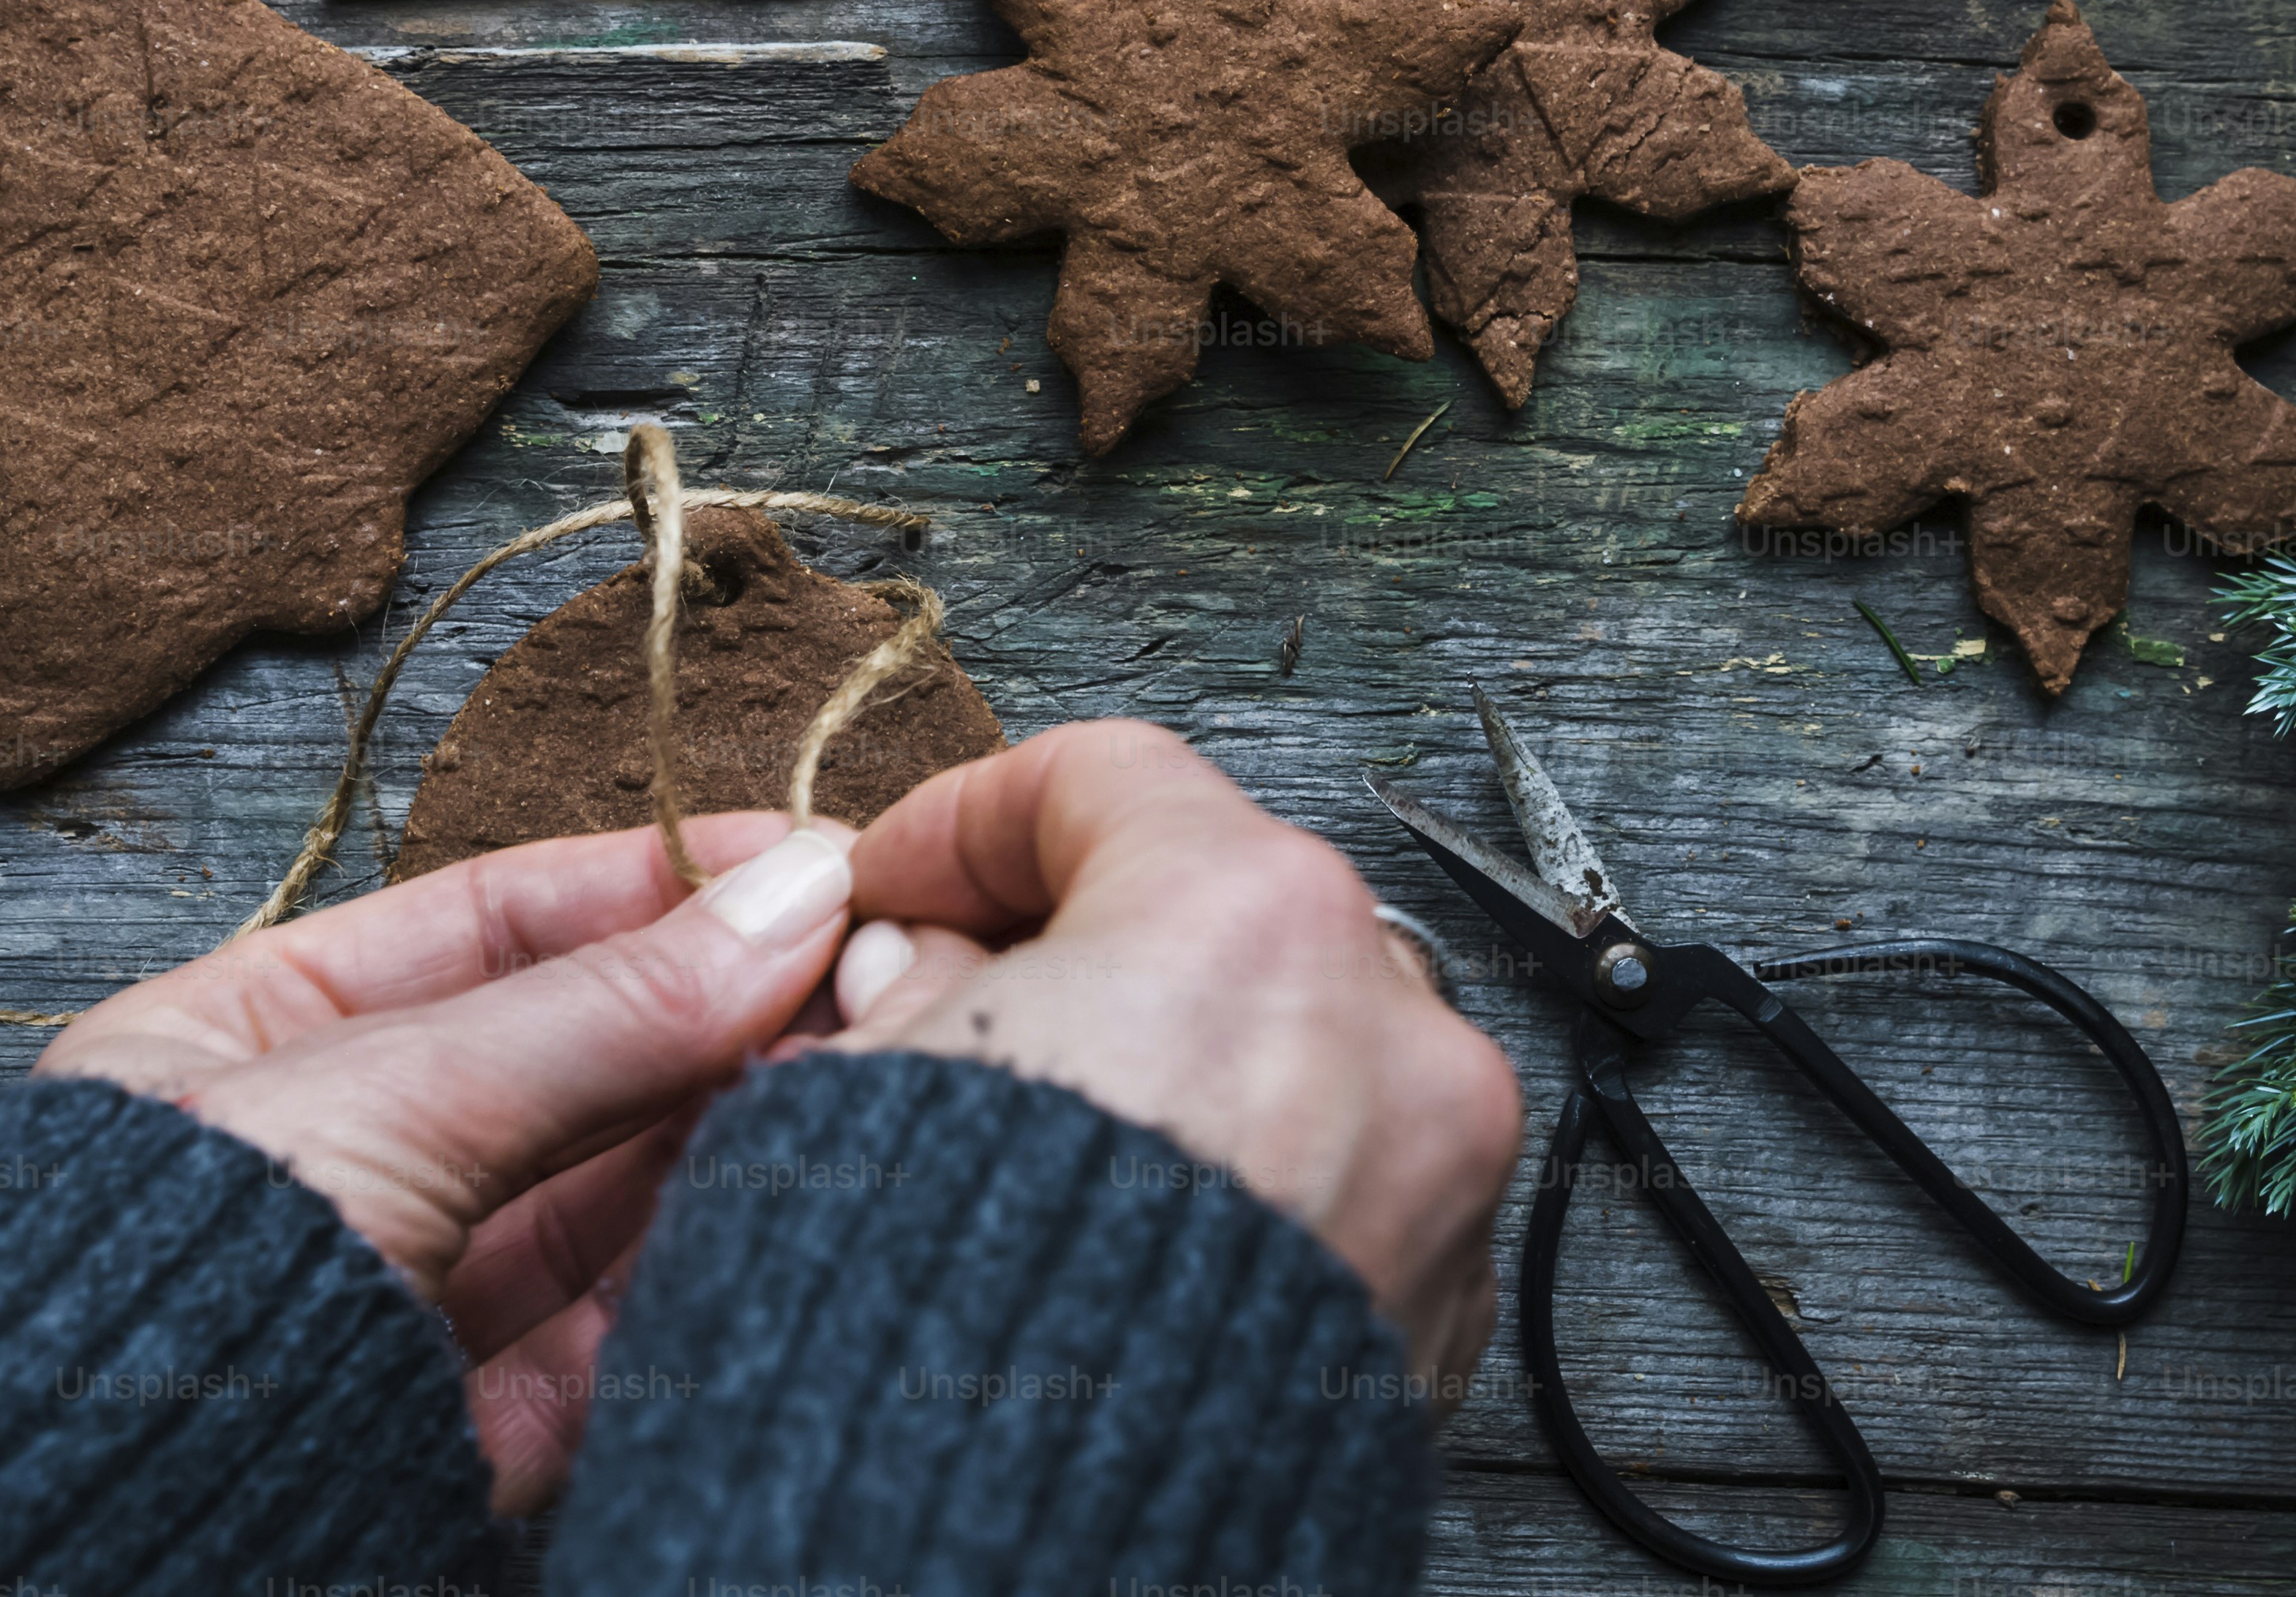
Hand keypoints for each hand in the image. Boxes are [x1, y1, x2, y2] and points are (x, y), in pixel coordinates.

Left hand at [38, 807, 854, 1507]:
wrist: (66, 1573)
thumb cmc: (145, 1313)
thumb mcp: (382, 1103)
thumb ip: (599, 1010)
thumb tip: (789, 895)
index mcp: (240, 1053)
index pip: (482, 930)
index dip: (644, 885)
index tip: (794, 855)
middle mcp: (326, 1174)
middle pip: (567, 1064)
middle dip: (717, 1015)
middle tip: (868, 961)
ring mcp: (400, 1314)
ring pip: (611, 1201)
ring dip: (735, 1134)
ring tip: (862, 1067)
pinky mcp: (464, 1451)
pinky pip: (617, 1342)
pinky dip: (711, 1274)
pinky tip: (797, 1202)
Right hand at [826, 720, 1522, 1401]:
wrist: (1010, 1592)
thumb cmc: (933, 1362)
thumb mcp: (852, 1110)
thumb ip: (907, 994)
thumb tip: (922, 970)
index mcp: (1241, 923)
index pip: (1106, 780)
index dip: (966, 822)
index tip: (894, 889)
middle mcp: (1380, 1030)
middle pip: (1222, 909)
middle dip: (1082, 948)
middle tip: (951, 1016)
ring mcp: (1435, 1181)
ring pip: (1296, 1050)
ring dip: (1174, 1069)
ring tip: (1037, 1156)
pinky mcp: (1442, 1315)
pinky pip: (1343, 1189)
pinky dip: (1247, 1186)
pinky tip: (1128, 1255)